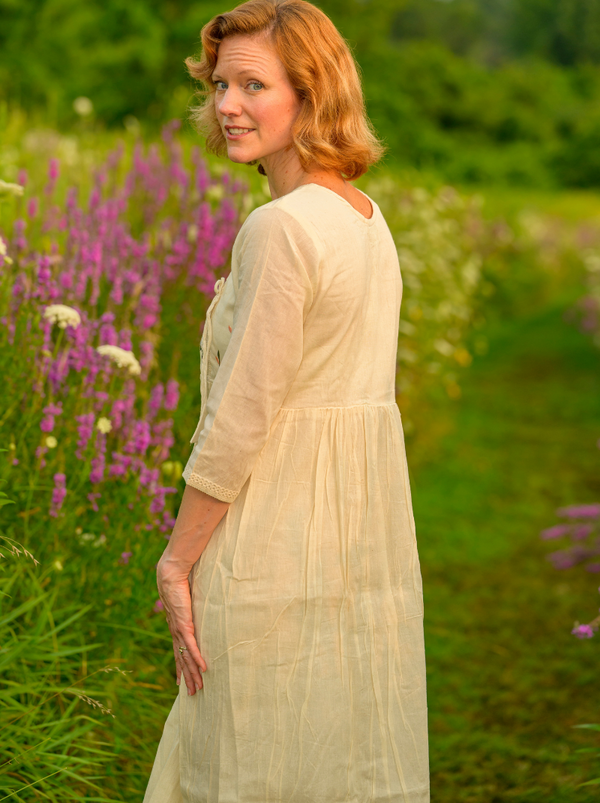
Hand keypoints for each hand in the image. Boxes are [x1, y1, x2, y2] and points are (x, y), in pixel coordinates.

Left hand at [157, 560, 207, 695]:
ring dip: (193, 674)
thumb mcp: (187, 598)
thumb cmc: (179, 582)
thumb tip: (196, 603)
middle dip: (187, 677)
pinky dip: (197, 658)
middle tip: (192, 694)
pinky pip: (192, 646)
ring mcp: (179, 630)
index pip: (178, 652)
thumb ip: (191, 605)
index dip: (180, 667)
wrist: (170, 575)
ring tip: (198, 688)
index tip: (181, 681)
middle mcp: (175, 631)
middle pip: (181, 660)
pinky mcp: (184, 625)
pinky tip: (203, 669)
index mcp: (176, 626)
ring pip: (187, 657)